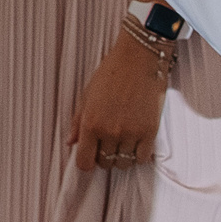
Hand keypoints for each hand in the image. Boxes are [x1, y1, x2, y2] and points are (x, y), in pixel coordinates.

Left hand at [67, 25, 167, 171]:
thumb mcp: (87, 95)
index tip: (91, 156)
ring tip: (124, 140)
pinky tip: (137, 143)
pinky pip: (142, 158)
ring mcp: (130, 133)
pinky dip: (139, 154)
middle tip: (108, 142)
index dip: (87, 162)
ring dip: (122, 156)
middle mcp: (109, 132)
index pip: (84, 162)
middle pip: (105, 164)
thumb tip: (71, 142)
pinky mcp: (149, 132)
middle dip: (104, 156)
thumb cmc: (112, 72)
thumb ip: (77, 121)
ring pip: (124, 163)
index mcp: (90, 123)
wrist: (139, 58)